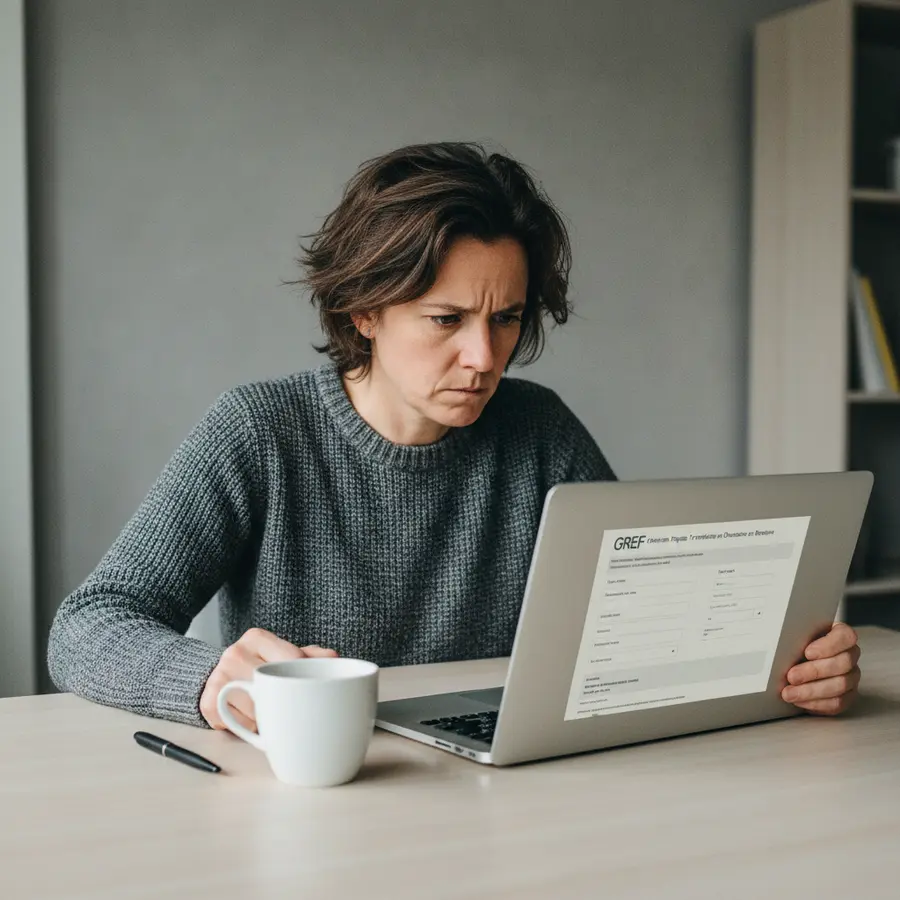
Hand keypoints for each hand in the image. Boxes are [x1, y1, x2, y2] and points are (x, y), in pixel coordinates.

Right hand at [200, 627, 337, 730]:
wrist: (223, 674)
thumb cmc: (263, 665)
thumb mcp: (286, 654)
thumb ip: (310, 655)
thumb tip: (333, 658)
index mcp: (257, 637)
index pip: (291, 659)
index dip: (305, 678)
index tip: (311, 689)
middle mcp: (235, 653)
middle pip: (272, 686)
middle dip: (286, 702)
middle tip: (294, 708)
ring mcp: (219, 677)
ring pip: (255, 709)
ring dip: (268, 719)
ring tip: (273, 714)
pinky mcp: (208, 701)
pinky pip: (237, 724)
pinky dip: (248, 728)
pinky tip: (252, 720)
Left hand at [781, 622, 860, 714]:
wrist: (797, 663)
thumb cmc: (797, 645)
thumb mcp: (795, 635)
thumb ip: (795, 636)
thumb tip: (779, 641)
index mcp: (840, 635)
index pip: (845, 636)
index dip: (829, 645)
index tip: (807, 652)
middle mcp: (850, 655)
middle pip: (843, 663)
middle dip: (814, 671)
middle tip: (791, 676)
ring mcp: (851, 676)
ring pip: (840, 685)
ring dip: (811, 691)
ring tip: (789, 692)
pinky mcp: (846, 696)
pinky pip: (837, 703)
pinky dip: (816, 703)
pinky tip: (799, 701)